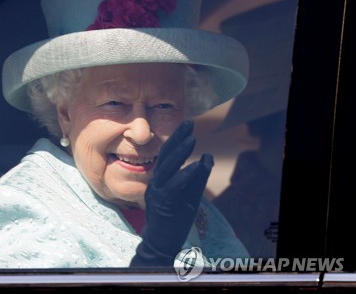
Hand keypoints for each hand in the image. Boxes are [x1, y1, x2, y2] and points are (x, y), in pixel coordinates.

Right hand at [130, 120, 213, 266]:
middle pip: (164, 155)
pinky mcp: (162, 203)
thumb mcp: (189, 192)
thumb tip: (208, 157)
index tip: (188, 124)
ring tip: (192, 139)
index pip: (167, 153)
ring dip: (179, 153)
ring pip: (166, 168)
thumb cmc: (175, 216)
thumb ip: (198, 175)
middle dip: (177, 138)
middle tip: (189, 123)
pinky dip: (184, 175)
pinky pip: (172, 187)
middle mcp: (156, 182)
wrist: (163, 241)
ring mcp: (157, 192)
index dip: (176, 138)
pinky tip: (196, 166)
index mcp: (161, 178)